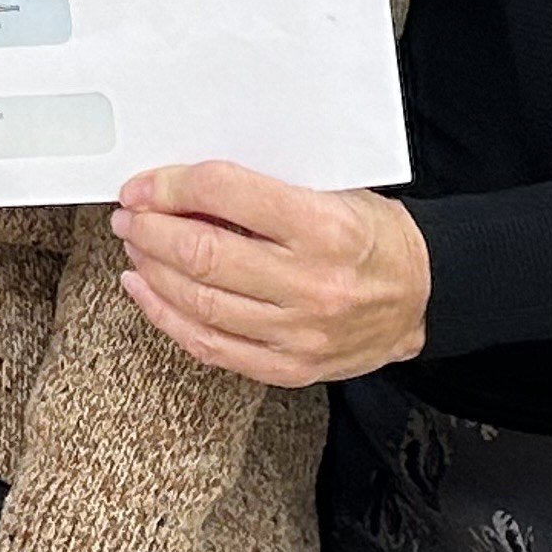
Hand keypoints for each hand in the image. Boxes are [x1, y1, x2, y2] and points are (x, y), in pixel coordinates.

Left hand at [109, 162, 430, 386]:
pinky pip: (211, 346)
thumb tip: (182, 184)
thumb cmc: (372, 236)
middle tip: (130, 215)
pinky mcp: (289, 368)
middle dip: (151, 230)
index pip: (225, 193)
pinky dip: (168, 317)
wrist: (421, 295)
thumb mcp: (332, 190)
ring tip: (135, 247)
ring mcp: (298, 333)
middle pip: (203, 252)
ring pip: (199, 302)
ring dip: (152, 270)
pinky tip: (147, 292)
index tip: (144, 185)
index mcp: (324, 226)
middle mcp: (311, 283)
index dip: (170, 185)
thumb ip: (264, 189)